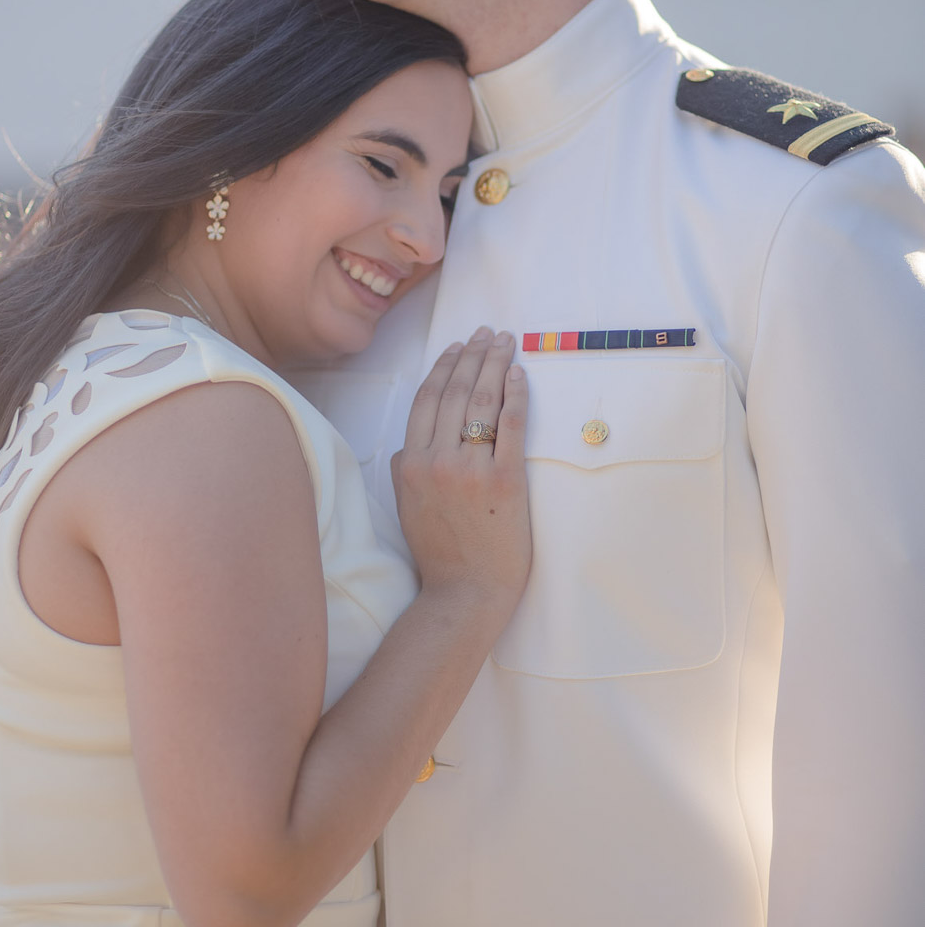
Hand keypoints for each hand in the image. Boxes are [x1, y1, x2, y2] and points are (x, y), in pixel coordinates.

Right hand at [391, 328, 530, 612]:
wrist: (465, 593)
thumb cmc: (439, 552)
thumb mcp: (407, 506)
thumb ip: (406, 469)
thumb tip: (410, 444)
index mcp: (410, 463)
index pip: (427, 400)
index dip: (444, 367)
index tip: (458, 346)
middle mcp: (436, 460)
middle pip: (455, 392)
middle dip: (473, 355)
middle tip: (487, 333)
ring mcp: (470, 469)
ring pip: (481, 401)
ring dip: (494, 365)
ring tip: (504, 343)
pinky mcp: (504, 479)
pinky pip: (510, 425)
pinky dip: (515, 394)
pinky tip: (520, 375)